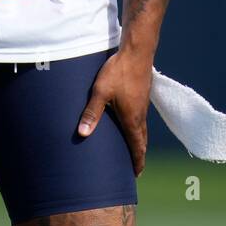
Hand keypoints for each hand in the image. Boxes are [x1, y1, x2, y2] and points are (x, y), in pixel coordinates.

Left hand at [77, 47, 150, 176]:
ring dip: (138, 141)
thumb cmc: (118, 72)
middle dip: (138, 154)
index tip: (136, 174)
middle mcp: (141, 114)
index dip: (137, 161)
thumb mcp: (100, 92)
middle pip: (142, 140)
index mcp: (132, 119)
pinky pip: (142, 117)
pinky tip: (131, 123)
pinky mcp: (142, 94)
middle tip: (134, 167)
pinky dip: (138, 128)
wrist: (137, 52)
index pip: (137, 146)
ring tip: (132, 149)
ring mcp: (143, 104)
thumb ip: (91, 113)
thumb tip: (82, 134)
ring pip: (142, 128)